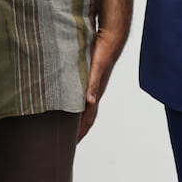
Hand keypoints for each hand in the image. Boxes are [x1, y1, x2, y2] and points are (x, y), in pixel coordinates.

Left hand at [78, 26, 126, 140]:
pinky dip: (77, 103)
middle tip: (69, 141)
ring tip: (69, 126)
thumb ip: (93, 84)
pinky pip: (84, 96)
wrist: (112, 37)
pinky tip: (70, 101)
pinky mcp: (90, 77)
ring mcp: (94, 85)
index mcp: (96, 93)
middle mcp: (95, 92)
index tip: (72, 144)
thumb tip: (91, 101)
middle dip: (79, 130)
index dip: (80, 131)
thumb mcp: (96, 68)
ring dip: (79, 119)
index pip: (88, 118)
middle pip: (88, 117)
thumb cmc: (104, 51)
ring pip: (86, 107)